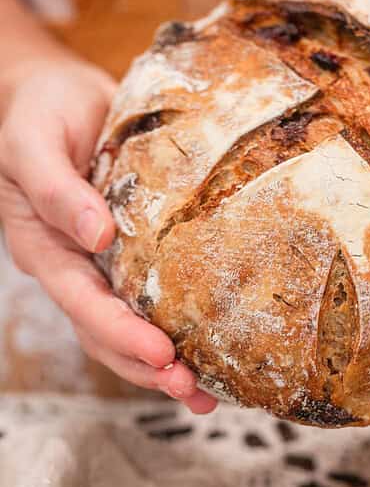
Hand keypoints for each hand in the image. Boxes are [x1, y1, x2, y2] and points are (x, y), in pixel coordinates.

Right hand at [0, 58, 216, 412]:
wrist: (59, 92)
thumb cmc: (39, 114)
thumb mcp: (33, 145)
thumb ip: (57, 189)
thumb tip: (96, 235)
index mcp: (47, 249)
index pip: (82, 304)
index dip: (120, 334)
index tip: (161, 354)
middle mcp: (79, 266)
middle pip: (108, 333)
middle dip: (148, 367)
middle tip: (191, 389)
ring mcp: (108, 261)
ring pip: (134, 324)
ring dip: (167, 362)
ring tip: (209, 393)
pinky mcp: (141, 246)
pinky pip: (161, 290)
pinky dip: (185, 320)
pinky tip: (218, 345)